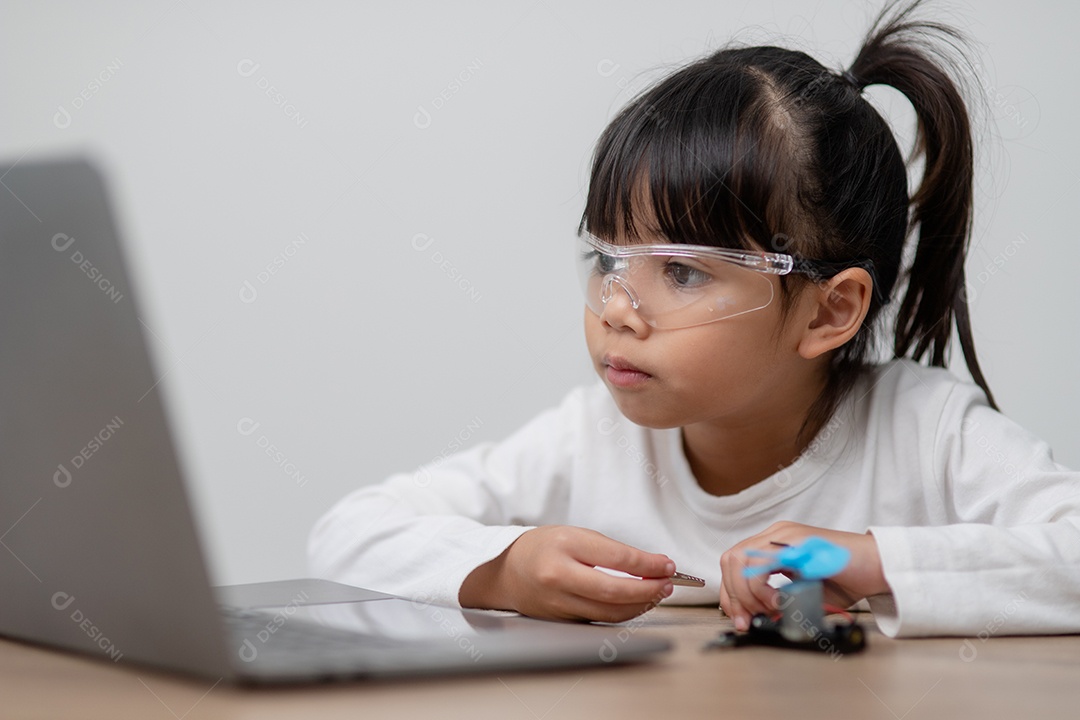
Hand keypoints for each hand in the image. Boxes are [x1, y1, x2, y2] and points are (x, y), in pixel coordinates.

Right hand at [459, 525, 675, 622]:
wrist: (505, 571)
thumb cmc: (544, 548)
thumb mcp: (576, 535)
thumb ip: (611, 551)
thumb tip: (651, 566)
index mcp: (565, 546)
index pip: (617, 558)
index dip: (648, 564)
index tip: (667, 565)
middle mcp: (558, 576)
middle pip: (614, 591)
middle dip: (648, 589)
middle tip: (668, 584)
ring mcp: (558, 602)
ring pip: (609, 611)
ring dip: (640, 604)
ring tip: (657, 593)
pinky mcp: (561, 620)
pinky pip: (599, 619)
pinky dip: (622, 612)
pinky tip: (635, 603)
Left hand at [718, 521, 888, 630]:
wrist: (878, 567)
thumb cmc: (847, 579)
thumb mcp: (804, 594)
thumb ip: (780, 602)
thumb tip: (758, 618)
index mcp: (773, 544)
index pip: (733, 563)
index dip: (730, 593)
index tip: (739, 618)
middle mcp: (775, 535)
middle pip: (730, 560)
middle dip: (733, 596)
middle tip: (748, 619)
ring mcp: (785, 535)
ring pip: (740, 560)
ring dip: (747, 593)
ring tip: (767, 610)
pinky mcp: (797, 543)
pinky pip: (763, 563)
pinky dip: (761, 587)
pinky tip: (777, 602)